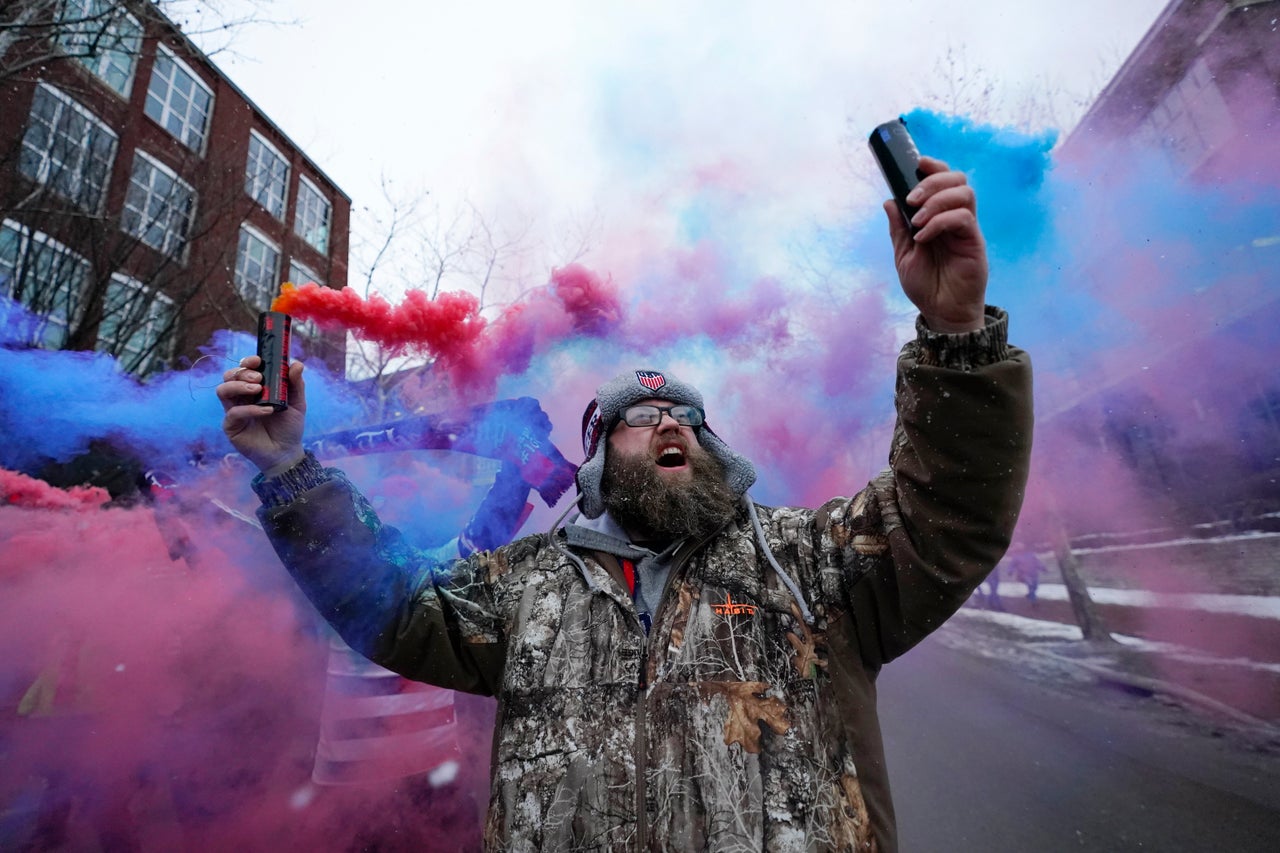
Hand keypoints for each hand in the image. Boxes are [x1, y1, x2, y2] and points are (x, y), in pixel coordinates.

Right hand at [216, 356, 307, 472]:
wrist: (286, 452)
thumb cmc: (289, 427)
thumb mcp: (297, 403)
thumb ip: (296, 384)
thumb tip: (296, 364)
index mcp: (255, 388)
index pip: (244, 369)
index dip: (247, 362)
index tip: (258, 360)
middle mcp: (241, 397)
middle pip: (229, 376)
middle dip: (242, 372)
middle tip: (259, 378)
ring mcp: (234, 411)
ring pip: (222, 390)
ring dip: (238, 386)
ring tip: (257, 389)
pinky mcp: (231, 426)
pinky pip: (233, 413)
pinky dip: (250, 409)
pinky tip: (267, 410)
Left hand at [885, 156, 987, 332]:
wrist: (940, 311)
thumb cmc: (925, 285)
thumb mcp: (904, 254)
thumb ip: (899, 228)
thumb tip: (889, 201)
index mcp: (939, 216)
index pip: (943, 180)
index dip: (933, 167)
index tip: (917, 163)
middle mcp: (955, 217)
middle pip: (957, 179)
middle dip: (933, 181)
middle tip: (912, 200)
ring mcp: (966, 228)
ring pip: (964, 193)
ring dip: (936, 201)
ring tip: (917, 221)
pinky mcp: (974, 241)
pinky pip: (963, 218)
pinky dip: (940, 221)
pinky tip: (924, 237)